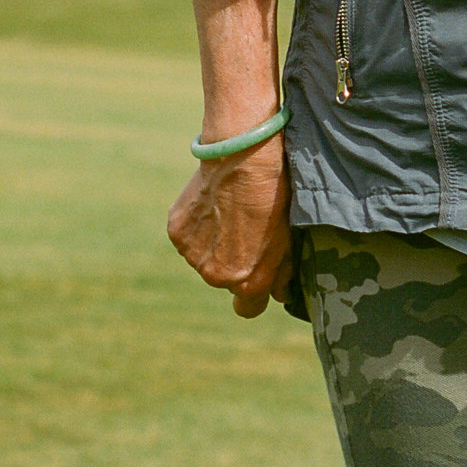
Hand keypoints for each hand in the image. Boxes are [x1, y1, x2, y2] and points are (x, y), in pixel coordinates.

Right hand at [167, 134, 293, 318]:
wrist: (242, 157)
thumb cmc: (273, 195)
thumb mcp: (289, 236)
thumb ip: (284, 273)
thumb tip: (281, 294)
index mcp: (246, 282)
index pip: (248, 309)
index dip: (256, 293)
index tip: (259, 273)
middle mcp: (215, 276)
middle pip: (225, 279)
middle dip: (235, 261)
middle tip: (247, 228)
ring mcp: (192, 255)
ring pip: (205, 257)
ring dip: (214, 243)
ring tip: (230, 210)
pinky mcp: (177, 232)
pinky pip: (189, 237)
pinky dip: (199, 224)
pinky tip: (213, 202)